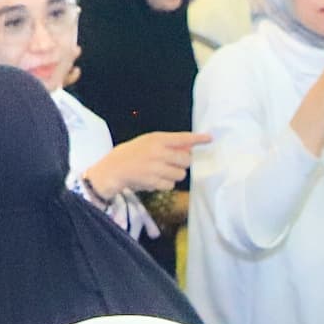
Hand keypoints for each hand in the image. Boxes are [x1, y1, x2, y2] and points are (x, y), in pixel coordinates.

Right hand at [85, 131, 208, 200]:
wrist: (113, 169)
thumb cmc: (131, 154)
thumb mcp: (147, 142)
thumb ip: (167, 144)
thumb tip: (189, 148)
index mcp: (156, 139)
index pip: (182, 138)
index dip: (198, 138)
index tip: (210, 138)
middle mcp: (158, 152)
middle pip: (186, 160)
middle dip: (183, 162)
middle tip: (172, 162)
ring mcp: (156, 168)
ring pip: (180, 174)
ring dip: (174, 174)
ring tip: (160, 171)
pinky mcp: (154, 182)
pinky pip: (171, 185)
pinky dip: (165, 184)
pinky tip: (154, 179)